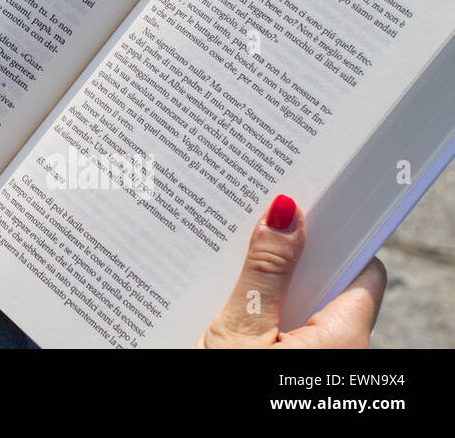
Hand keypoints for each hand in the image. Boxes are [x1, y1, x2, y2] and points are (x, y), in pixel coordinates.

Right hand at [199, 194, 385, 346]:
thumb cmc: (225, 385)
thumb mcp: (240, 330)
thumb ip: (264, 274)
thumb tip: (284, 212)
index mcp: (344, 337)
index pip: (362, 269)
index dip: (336, 234)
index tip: (308, 201)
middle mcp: (341, 349)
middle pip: (327, 282)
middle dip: (292, 252)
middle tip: (256, 218)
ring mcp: (315, 357)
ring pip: (302, 304)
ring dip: (270, 281)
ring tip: (230, 254)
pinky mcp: (291, 362)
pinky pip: (285, 326)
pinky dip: (261, 307)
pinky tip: (224, 295)